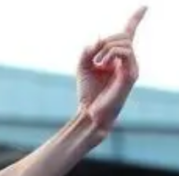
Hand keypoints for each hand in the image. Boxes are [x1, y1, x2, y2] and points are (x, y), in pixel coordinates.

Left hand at [76, 6, 146, 132]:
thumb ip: (88, 51)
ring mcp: (132, 67)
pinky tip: (101, 64)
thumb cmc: (88, 92)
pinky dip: (110, 53)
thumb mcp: (83, 66)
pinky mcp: (131, 74)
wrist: (90, 113)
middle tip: (93, 56)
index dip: (136, 19)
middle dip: (105, 40)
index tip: (144, 6)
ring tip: (97, 62)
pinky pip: (125, 52)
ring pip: (124, 42)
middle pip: (123, 35)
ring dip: (106, 47)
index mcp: (117, 57)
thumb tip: (99, 39)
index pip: (129, 34)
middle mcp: (128, 61)